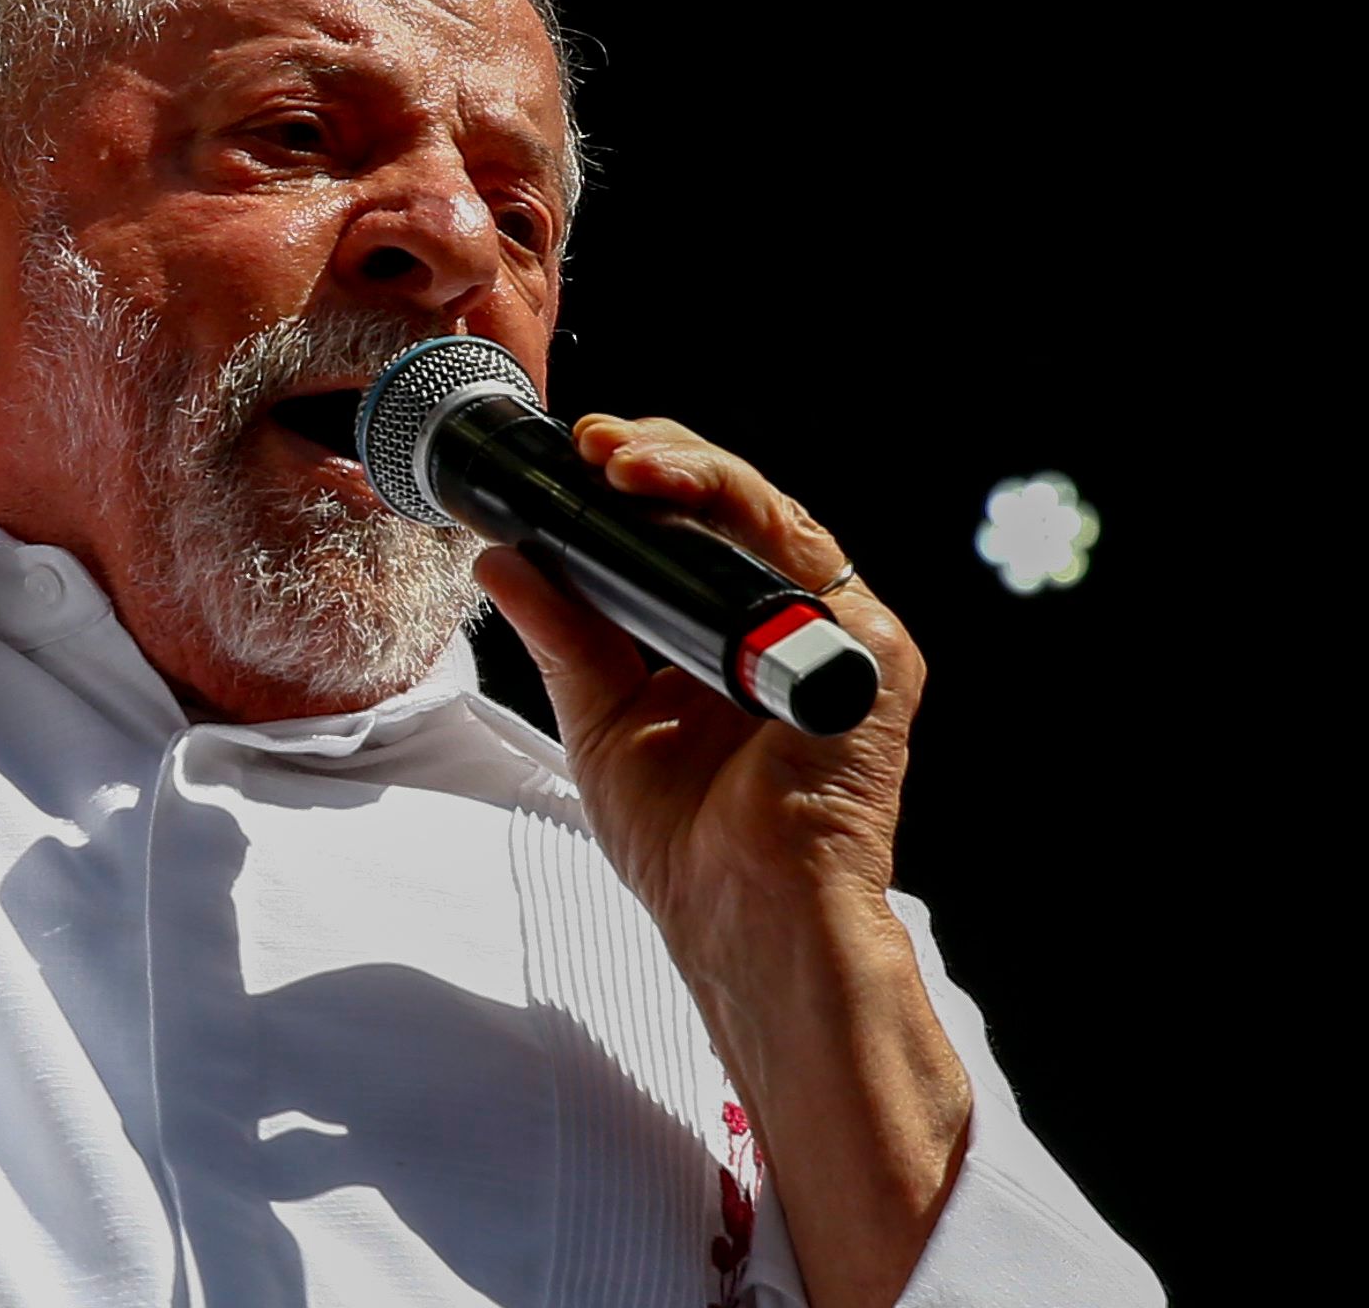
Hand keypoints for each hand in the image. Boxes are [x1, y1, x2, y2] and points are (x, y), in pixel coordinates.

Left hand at [473, 415, 928, 983]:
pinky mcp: (868, 654)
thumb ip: (563, 635)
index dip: (635, 488)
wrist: (745, 924)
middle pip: (730, 508)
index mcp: (730, 642)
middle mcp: (788, 628)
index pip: (691, 534)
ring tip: (616, 458)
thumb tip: (499, 560)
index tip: (568, 462)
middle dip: (657, 460)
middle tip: (589, 445)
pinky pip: (803, 557)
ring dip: (690, 471)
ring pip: (767, 512)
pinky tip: (674, 498)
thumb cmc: (689, 849)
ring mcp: (834, 637)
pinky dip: (735, 514)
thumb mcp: (602, 720)